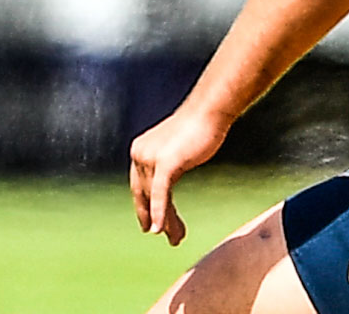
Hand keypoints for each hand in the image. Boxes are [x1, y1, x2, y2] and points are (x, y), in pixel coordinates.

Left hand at [129, 108, 229, 245]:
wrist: (209, 110)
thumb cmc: (200, 124)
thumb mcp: (177, 146)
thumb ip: (169, 160)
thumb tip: (170, 173)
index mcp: (139, 151)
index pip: (140, 186)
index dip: (145, 208)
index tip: (152, 226)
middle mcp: (139, 155)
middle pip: (144, 195)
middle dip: (153, 219)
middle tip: (165, 236)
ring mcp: (150, 159)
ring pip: (154, 198)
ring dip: (164, 221)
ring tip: (175, 238)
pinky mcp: (165, 163)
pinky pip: (160, 195)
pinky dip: (160, 213)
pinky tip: (160, 229)